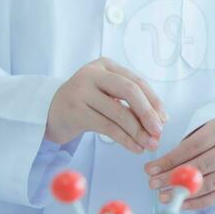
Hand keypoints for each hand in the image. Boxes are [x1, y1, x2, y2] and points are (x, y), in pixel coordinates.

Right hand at [46, 57, 166, 152]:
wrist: (50, 111)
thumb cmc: (87, 102)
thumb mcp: (107, 93)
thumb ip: (129, 101)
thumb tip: (160, 120)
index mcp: (106, 65)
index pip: (136, 81)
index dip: (154, 101)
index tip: (165, 119)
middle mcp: (92, 74)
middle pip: (129, 90)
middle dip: (148, 113)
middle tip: (159, 132)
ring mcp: (81, 91)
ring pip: (118, 112)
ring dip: (138, 131)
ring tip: (150, 145)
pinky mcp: (74, 111)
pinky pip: (106, 127)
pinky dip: (124, 139)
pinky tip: (135, 148)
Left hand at [145, 118, 214, 210]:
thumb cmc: (212, 139)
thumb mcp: (199, 134)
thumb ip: (181, 150)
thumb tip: (155, 169)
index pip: (193, 146)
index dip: (170, 160)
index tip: (151, 169)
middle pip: (203, 165)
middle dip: (175, 177)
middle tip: (154, 184)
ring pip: (211, 183)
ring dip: (185, 192)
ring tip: (164, 195)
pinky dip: (198, 202)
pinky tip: (181, 203)